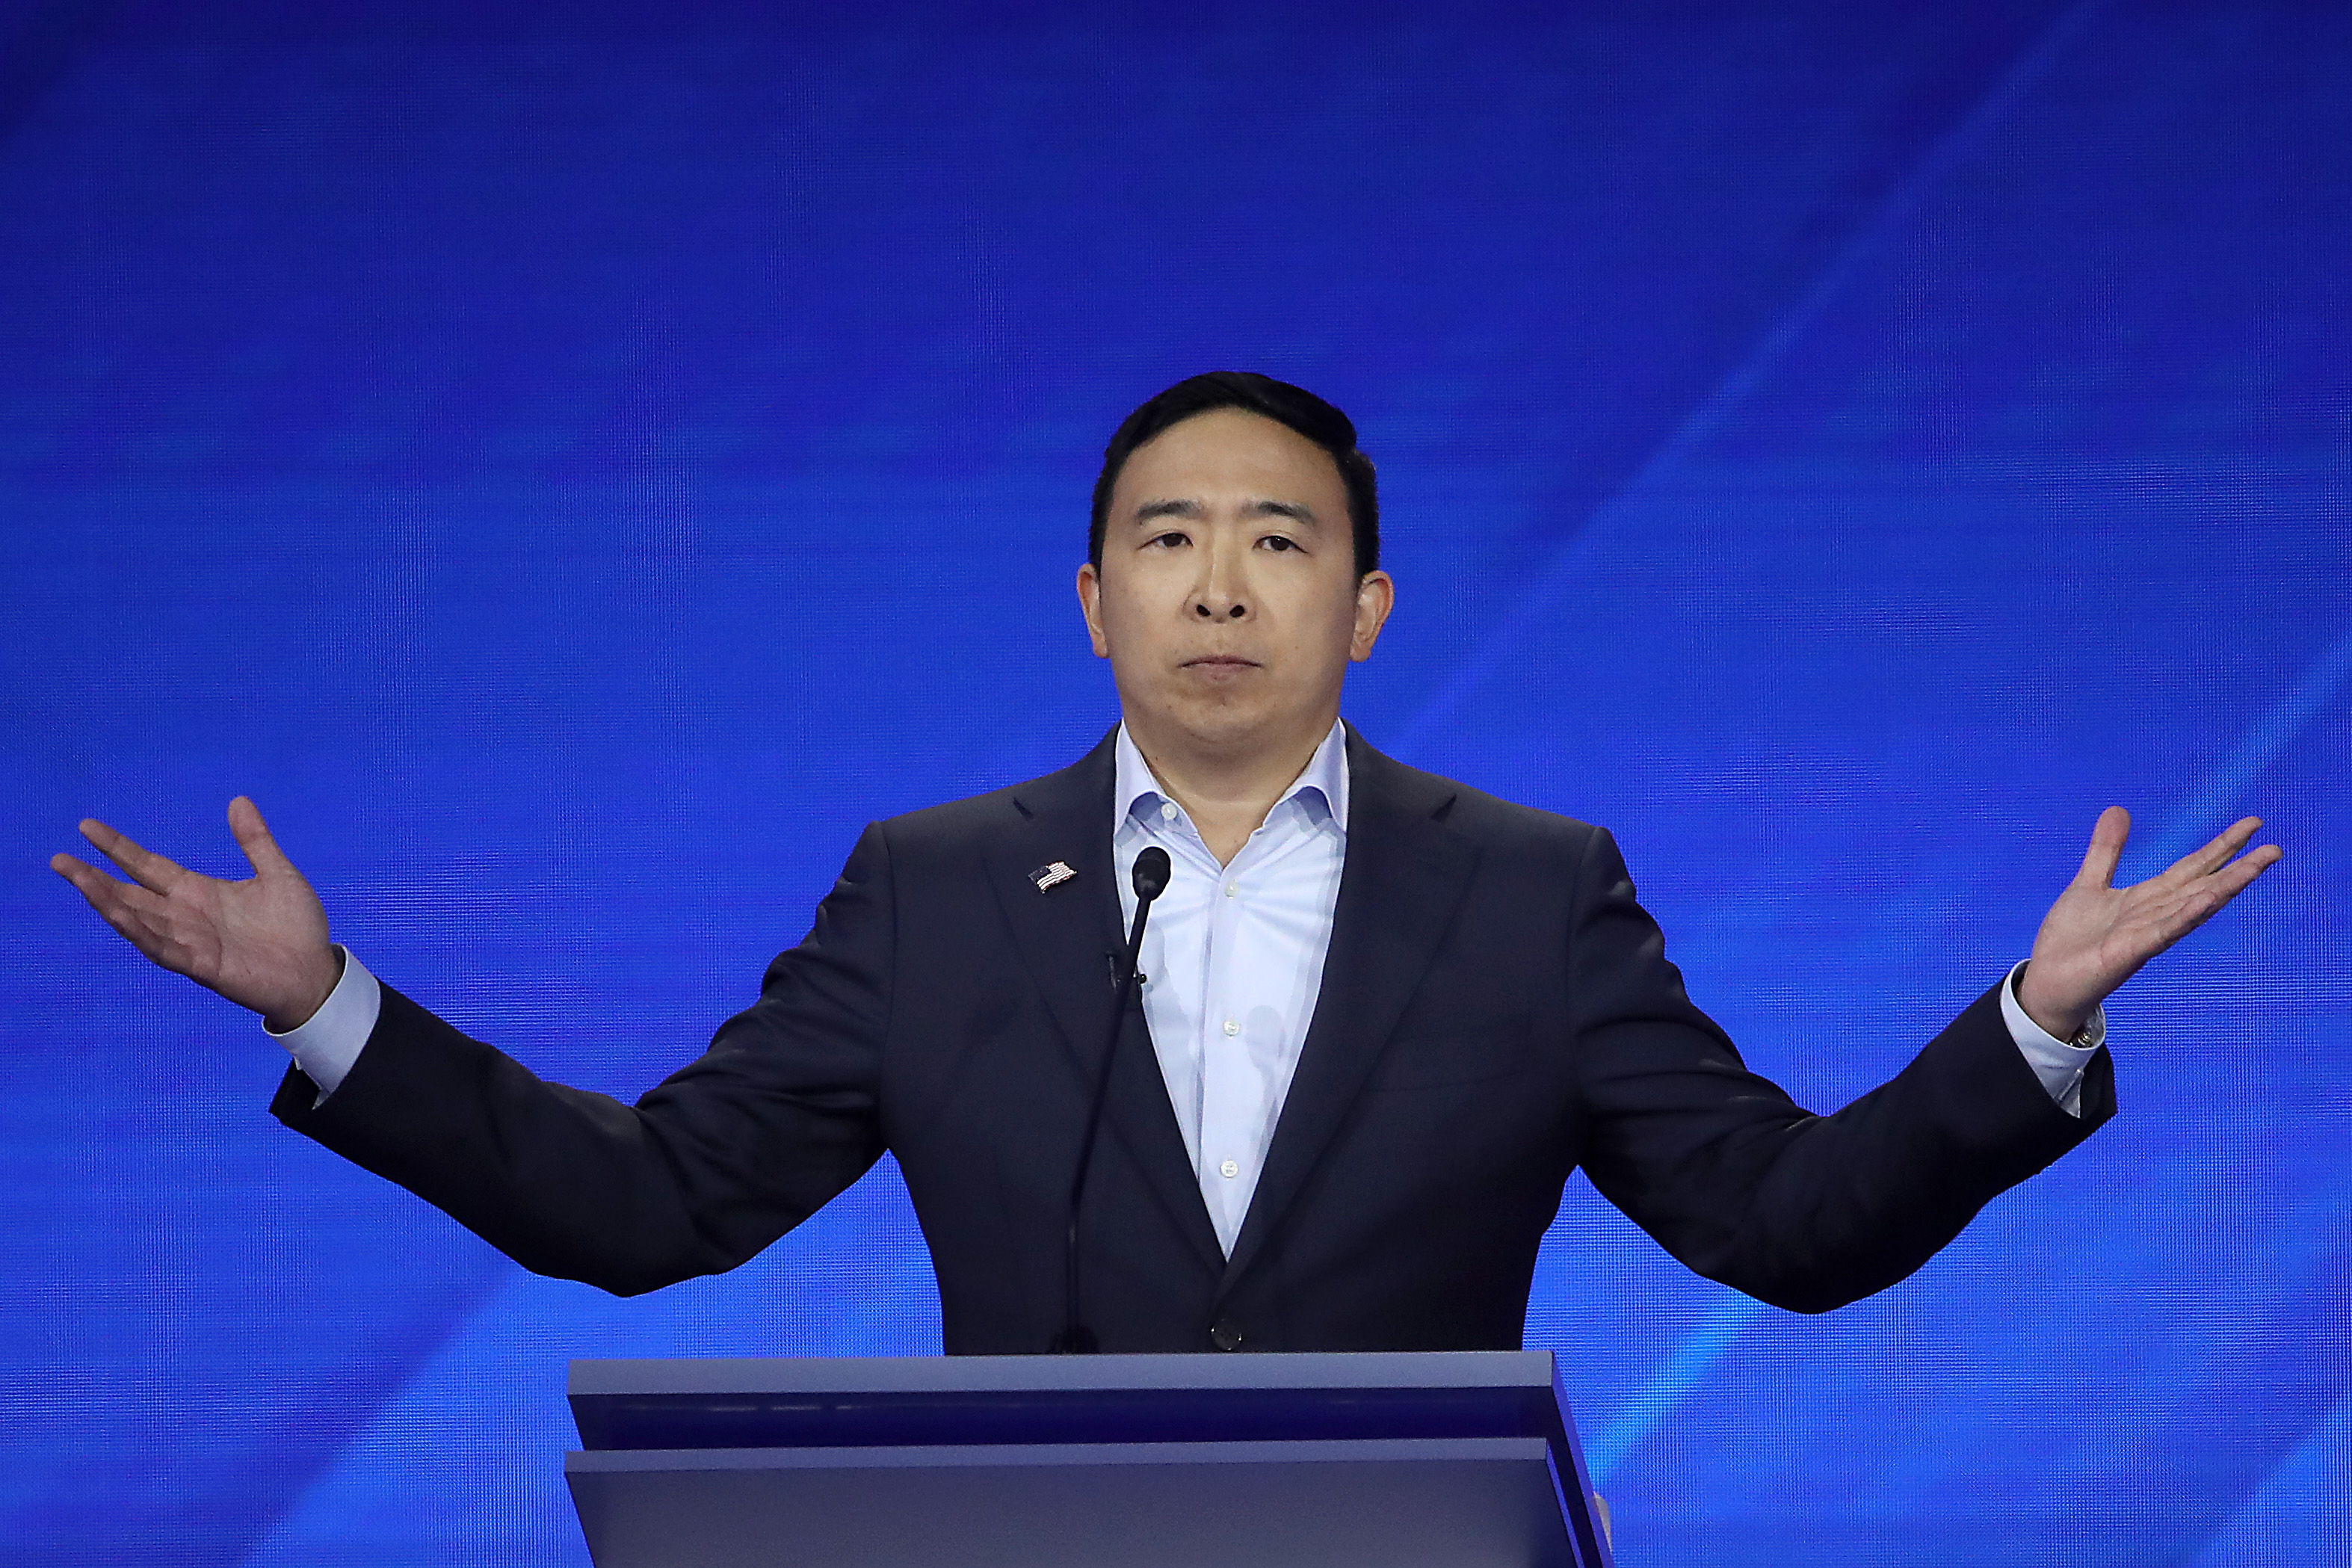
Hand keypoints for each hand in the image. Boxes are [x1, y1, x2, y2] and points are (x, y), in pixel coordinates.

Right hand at [52, 796, 339, 1031]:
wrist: (316, 971)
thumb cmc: (296, 927)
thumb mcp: (277, 873)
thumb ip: (255, 841)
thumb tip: (238, 800)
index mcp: (198, 893)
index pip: (147, 866)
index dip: (118, 848)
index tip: (87, 827)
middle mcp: (186, 916)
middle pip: (130, 894)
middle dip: (94, 879)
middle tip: (59, 859)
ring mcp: (191, 941)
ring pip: (138, 921)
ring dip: (108, 903)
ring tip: (79, 881)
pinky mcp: (204, 965)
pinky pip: (165, 949)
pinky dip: (143, 933)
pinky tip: (121, 916)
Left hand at [2016, 806, 2281, 1041]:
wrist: (2047, 983)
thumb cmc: (2071, 940)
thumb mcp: (2088, 883)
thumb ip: (2107, 850)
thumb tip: (2119, 809)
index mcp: (2148, 898)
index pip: (2193, 867)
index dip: (2222, 846)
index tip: (2254, 824)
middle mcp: (2155, 915)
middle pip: (2204, 885)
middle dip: (2239, 867)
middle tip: (2276, 848)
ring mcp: (2147, 934)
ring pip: (2194, 906)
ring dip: (2225, 887)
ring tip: (2256, 866)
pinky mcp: (2130, 952)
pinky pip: (2164, 931)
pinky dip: (2186, 915)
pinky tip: (2207, 898)